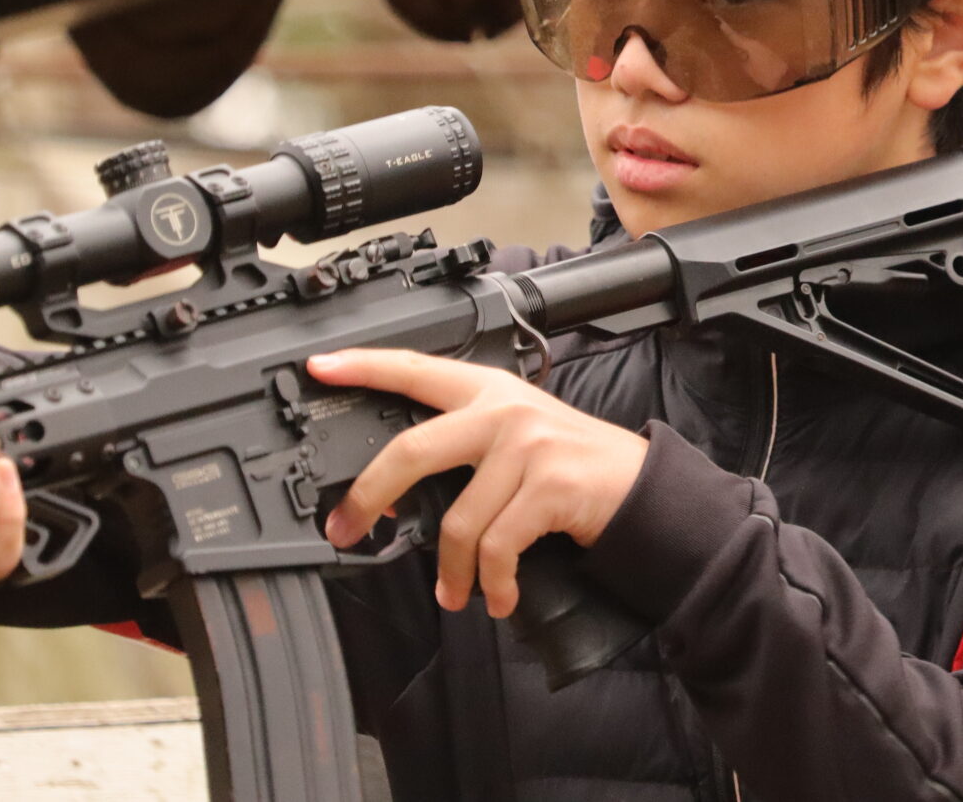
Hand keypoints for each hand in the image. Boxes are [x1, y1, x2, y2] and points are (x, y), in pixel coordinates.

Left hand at [307, 349, 647, 619]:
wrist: (642, 488)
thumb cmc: (571, 468)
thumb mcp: (516, 436)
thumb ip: (464, 442)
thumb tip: (397, 487)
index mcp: (487, 390)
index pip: (414, 369)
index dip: (364, 366)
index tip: (320, 367)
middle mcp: (503, 410)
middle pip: (412, 449)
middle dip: (368, 496)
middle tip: (346, 528)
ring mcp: (527, 445)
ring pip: (458, 520)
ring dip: (452, 571)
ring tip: (456, 592)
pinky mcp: (548, 485)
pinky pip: (497, 547)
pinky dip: (492, 583)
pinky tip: (497, 596)